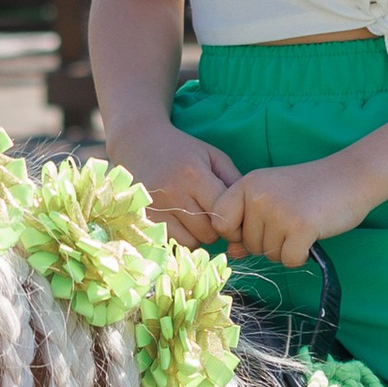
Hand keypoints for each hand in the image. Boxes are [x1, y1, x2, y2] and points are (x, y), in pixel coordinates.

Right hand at [108, 119, 241, 248]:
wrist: (138, 143)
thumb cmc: (182, 150)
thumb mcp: (212, 156)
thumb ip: (233, 181)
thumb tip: (249, 212)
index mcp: (193, 175)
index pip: (222, 215)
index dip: (232, 220)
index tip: (232, 216)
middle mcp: (172, 194)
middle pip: (208, 233)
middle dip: (215, 229)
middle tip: (212, 217)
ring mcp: (155, 209)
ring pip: (190, 243)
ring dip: (197, 236)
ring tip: (194, 220)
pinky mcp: (143, 219)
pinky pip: (171, 243)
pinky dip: (179, 238)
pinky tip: (179, 223)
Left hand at [220, 153, 374, 268]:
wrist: (352, 176)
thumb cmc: (310, 189)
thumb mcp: (273, 198)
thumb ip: (248, 222)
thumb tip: (232, 253)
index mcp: (247, 184)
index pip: (220, 221)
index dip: (235, 233)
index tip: (256, 227)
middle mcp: (258, 196)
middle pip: (248, 244)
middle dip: (269, 243)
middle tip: (292, 221)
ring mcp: (279, 211)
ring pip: (269, 254)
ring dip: (286, 249)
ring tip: (303, 225)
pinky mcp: (301, 227)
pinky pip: (289, 260)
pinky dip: (301, 256)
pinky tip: (311, 237)